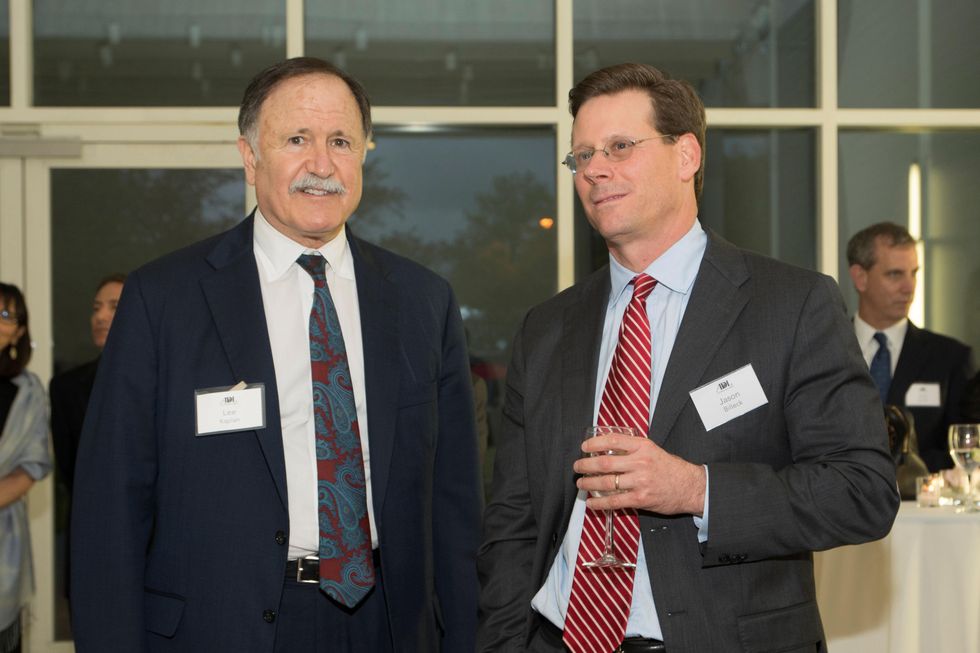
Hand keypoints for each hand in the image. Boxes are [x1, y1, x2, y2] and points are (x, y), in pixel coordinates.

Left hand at [574, 433, 705, 515]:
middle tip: (577, 467)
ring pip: (607, 482)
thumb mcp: (652, 450)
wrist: (690, 486)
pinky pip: (615, 501)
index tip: (584, 447)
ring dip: (589, 483)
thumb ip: (632, 448)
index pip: (613, 440)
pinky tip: (591, 502)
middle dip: (585, 465)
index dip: (594, 443)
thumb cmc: (670, 468)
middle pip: (605, 463)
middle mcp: (640, 462)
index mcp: (643, 446)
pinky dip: (600, 502)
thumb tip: (607, 449)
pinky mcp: (641, 499)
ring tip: (581, 484)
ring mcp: (640, 481)